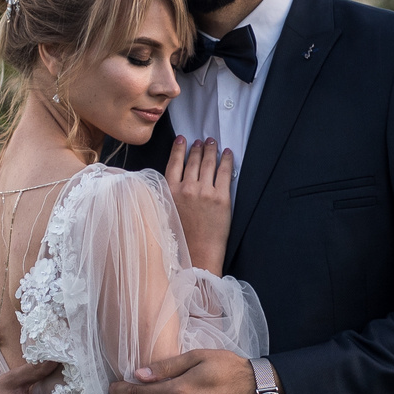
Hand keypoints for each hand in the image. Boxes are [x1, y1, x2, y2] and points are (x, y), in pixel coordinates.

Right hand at [165, 135, 234, 272]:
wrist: (198, 254)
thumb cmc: (182, 238)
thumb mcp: (166, 213)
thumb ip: (168, 196)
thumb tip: (175, 182)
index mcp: (170, 192)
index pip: (173, 163)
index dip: (178, 149)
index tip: (182, 140)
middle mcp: (186, 189)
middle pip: (192, 161)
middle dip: (198, 148)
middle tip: (201, 140)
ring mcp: (204, 192)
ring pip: (208, 163)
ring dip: (210, 150)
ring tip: (212, 142)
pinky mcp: (221, 197)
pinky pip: (224, 172)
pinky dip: (226, 160)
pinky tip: (227, 153)